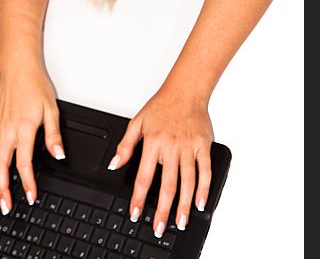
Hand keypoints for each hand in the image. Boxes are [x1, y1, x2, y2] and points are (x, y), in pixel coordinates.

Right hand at [0, 61, 64, 214]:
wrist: (18, 70)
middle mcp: (6, 131)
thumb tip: (58, 154)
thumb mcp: (52, 109)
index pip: (24, 162)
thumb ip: (53, 135)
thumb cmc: (35, 86)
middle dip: (2, 189)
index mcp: (23, 128)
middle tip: (6, 206)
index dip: (27, 182)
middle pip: (0, 166)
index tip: (30, 196)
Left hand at [107, 89, 213, 235]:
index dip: (139, 198)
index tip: (136, 213)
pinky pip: (205, 171)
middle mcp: (171, 146)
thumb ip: (125, 145)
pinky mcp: (204, 146)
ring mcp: (189, 147)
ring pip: (187, 181)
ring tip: (180, 221)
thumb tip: (114, 164)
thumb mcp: (137, 122)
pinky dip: (204, 188)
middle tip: (160, 227)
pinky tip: (200, 202)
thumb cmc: (162, 105)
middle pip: (167, 184)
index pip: (144, 176)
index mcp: (153, 142)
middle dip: (163, 210)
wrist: (186, 91)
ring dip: (183, 205)